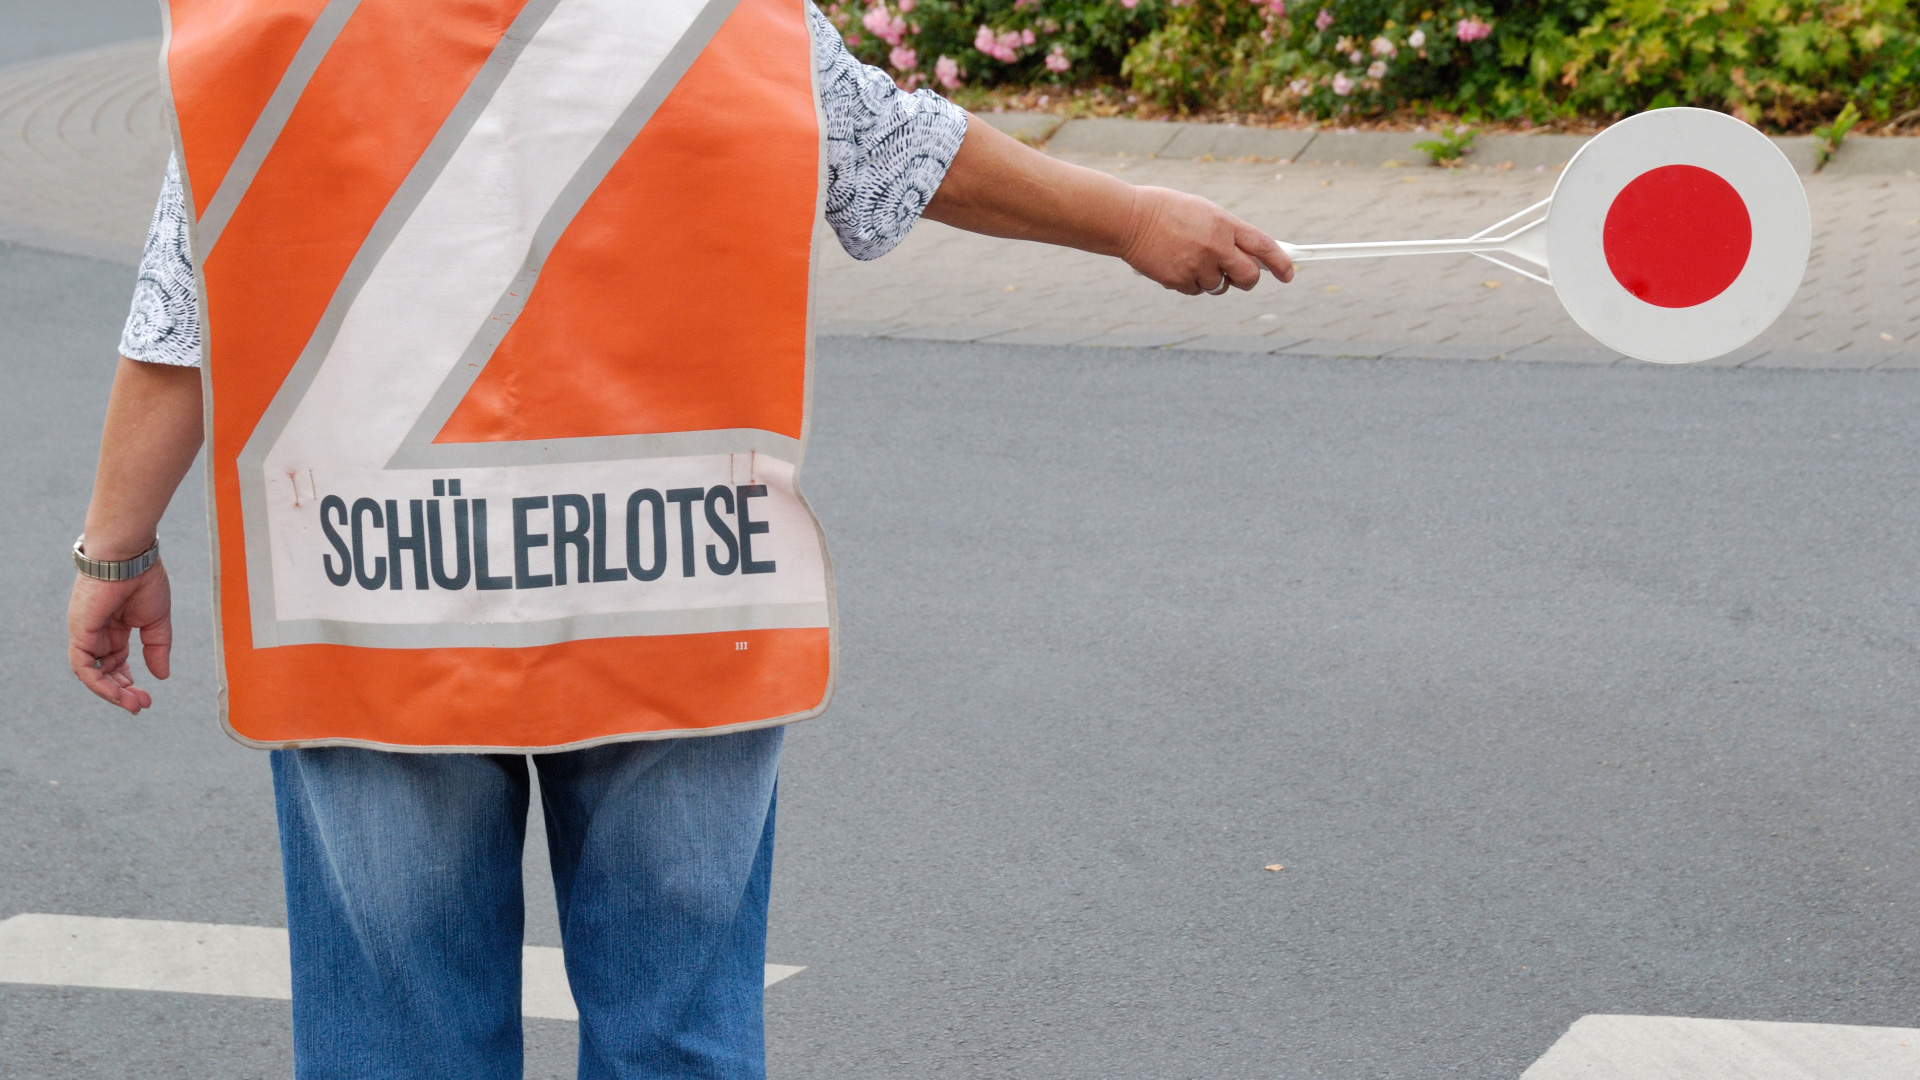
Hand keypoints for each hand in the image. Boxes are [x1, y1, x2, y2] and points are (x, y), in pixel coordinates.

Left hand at [68, 561, 172, 713]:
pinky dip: (98, 683)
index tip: (146, 697)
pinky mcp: (80, 633)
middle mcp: (97, 633)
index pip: (117, 662)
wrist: (130, 559)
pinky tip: (116, 693)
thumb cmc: (144, 581)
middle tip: (140, 706)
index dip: (129, 681)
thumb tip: (162, 676)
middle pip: (105, 671)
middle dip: (122, 691)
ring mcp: (86, 634)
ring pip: (92, 674)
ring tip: (132, 704)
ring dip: (111, 692)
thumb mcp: (157, 623)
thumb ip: (158, 650)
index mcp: (115, 628)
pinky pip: (84, 666)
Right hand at [1120, 186, 1294, 294]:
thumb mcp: (1205, 212)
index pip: (1264, 246)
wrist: (1129, 219)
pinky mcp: (1179, 281)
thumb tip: (1251, 255)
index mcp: (1224, 224)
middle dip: (1248, 279)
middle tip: (1241, 277)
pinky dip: (1190, 282)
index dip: (1281, 262)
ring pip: (1220, 285)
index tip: (1289, 273)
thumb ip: (1228, 232)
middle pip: (1249, 276)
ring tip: (1191, 258)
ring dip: (1212, 278)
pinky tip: (1176, 264)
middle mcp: (1215, 247)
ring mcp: (1197, 266)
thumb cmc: (1166, 210)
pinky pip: (1196, 291)